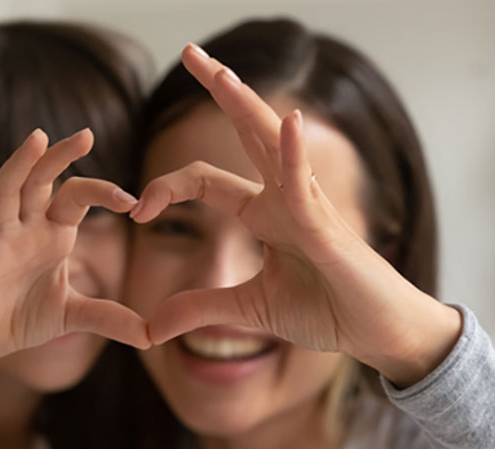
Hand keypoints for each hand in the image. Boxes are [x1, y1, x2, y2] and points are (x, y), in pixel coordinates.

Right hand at [0, 128, 149, 360]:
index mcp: (53, 233)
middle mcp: (26, 227)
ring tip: (38, 138)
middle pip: (41, 180)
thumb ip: (109, 318)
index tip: (132, 201)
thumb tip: (151, 336)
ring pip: (7, 191)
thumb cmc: (25, 318)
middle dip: (60, 157)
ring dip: (20, 165)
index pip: (77, 197)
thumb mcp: (74, 316)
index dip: (102, 192)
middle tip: (86, 135)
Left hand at [130, 44, 460, 385]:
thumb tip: (150, 328)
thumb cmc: (325, 311)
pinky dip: (296, 156)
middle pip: (245, 133)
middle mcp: (283, 198)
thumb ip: (199, 308)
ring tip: (218, 72)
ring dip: (246, 106)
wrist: (375, 336)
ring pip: (273, 144)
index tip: (135, 210)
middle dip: (218, 91)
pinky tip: (289, 123)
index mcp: (263, 213)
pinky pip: (305, 188)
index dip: (165, 188)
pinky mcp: (327, 229)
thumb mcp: (247, 308)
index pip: (205, 180)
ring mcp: (307, 207)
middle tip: (188, 51)